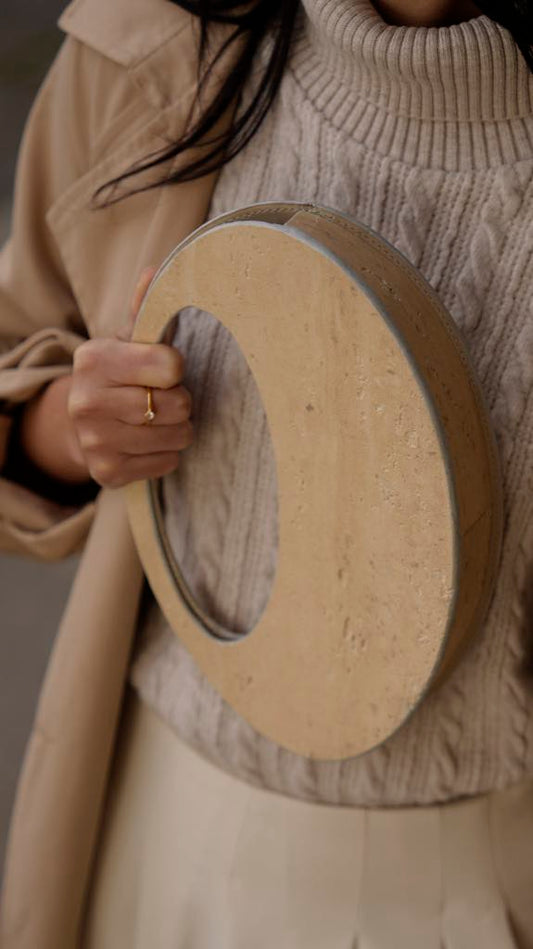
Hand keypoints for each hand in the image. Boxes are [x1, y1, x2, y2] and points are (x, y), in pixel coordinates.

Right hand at [67, 268, 192, 487]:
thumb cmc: (117, 375)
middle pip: (178, 405)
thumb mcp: (126, 339)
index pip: (170, 366)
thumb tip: (153, 273)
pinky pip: (167, 463)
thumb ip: (144, 309)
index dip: (176, 369)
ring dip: (177, 429)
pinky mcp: (107, 472)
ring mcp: (95, 441)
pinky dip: (166, 454)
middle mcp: (88, 402)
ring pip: (177, 437)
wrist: (82, 422)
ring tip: (157, 419)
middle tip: (163, 398)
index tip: (164, 369)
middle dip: (180, 401)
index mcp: (94, 359)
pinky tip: (148, 441)